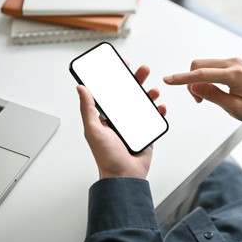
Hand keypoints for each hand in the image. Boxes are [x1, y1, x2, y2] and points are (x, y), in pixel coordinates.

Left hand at [77, 65, 166, 179]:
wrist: (124, 176)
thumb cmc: (107, 157)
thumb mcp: (93, 130)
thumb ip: (88, 108)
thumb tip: (81, 88)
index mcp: (107, 117)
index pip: (112, 92)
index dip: (117, 78)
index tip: (122, 66)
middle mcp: (121, 119)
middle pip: (130, 95)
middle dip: (137, 81)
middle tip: (143, 71)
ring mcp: (135, 125)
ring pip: (144, 104)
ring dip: (150, 95)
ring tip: (154, 91)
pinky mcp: (147, 133)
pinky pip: (154, 118)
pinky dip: (159, 111)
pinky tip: (160, 107)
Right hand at [163, 58, 241, 131]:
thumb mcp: (234, 107)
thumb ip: (212, 96)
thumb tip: (194, 87)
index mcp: (234, 75)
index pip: (201, 74)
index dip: (182, 78)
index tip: (168, 80)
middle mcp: (233, 64)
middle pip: (199, 65)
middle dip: (191, 81)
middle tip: (198, 100)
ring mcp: (234, 62)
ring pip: (204, 65)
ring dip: (198, 79)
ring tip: (206, 97)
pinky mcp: (234, 64)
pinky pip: (212, 67)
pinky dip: (206, 77)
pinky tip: (212, 89)